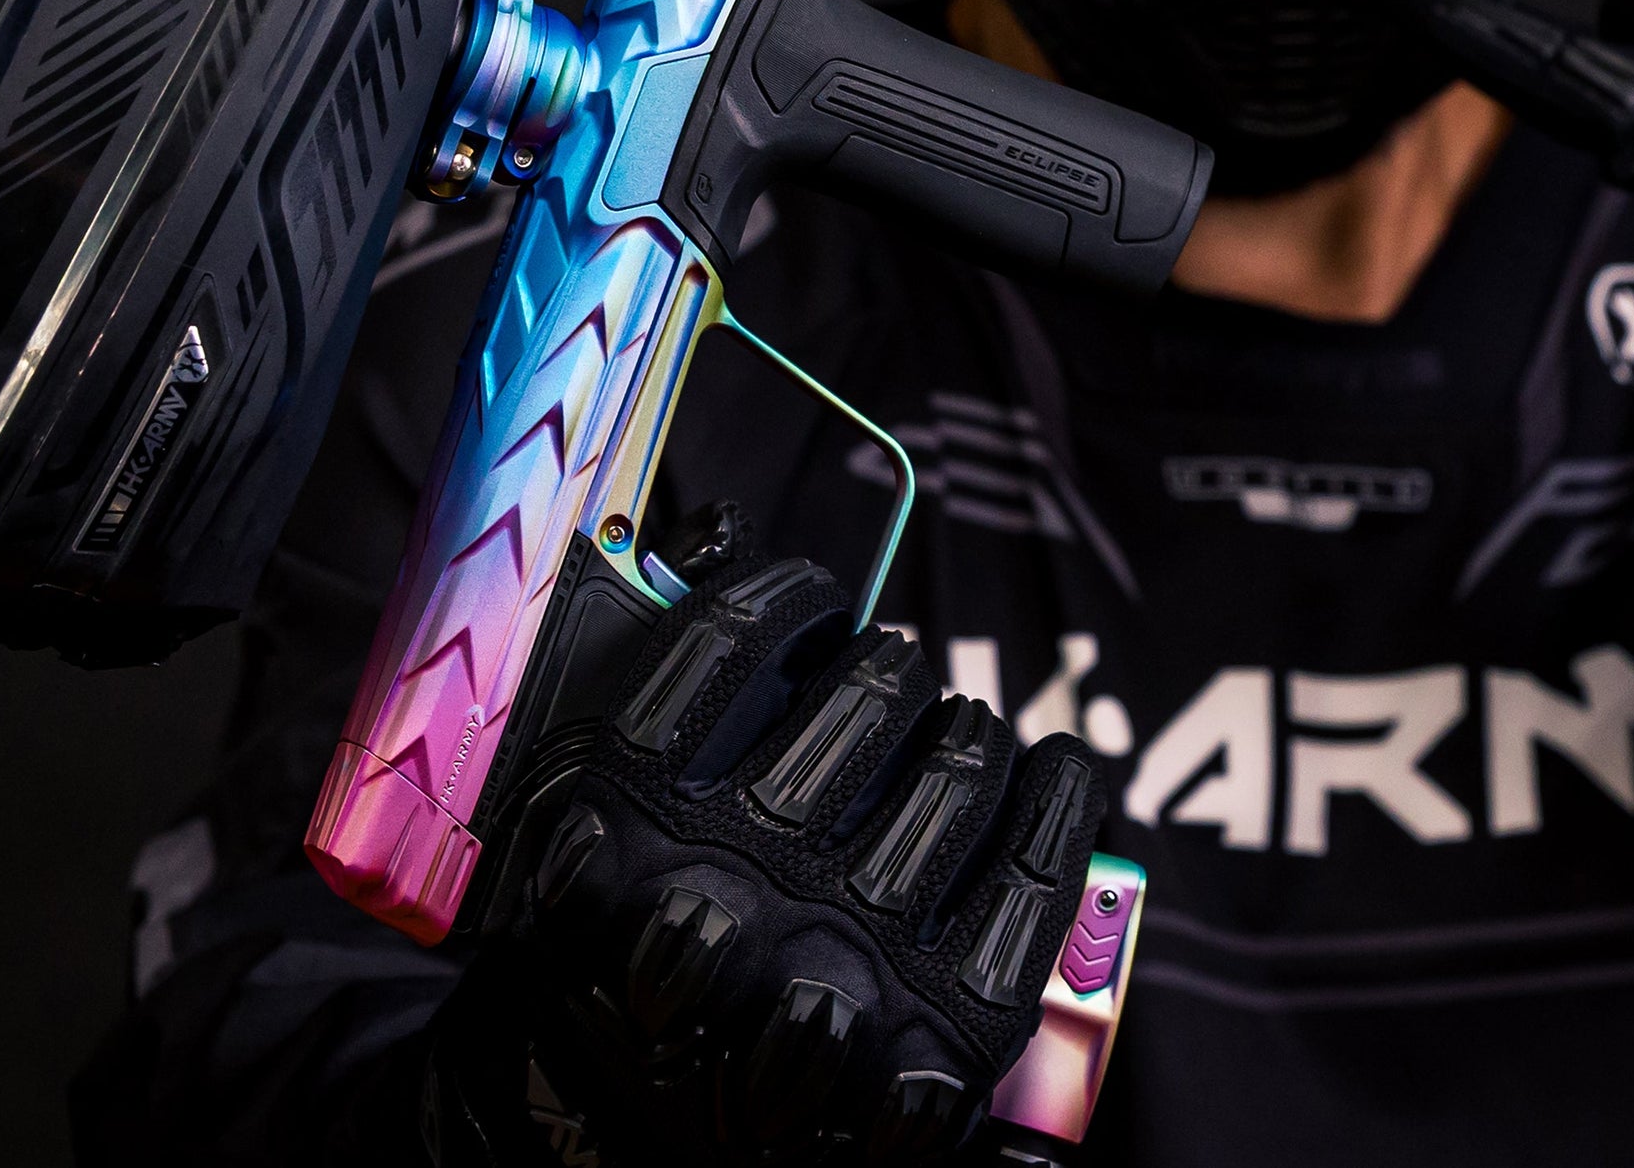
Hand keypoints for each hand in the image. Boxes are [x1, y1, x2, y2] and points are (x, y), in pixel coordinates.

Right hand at [425, 556, 1103, 1167]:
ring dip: (966, 725)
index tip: (815, 597)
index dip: (793, 595)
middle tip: (888, 672)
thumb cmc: (614, 949)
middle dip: (888, 666)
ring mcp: (836, 983)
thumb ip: (636, 657)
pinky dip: (1059, 800)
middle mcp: (723, 904)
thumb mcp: (574, 808)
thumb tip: (726, 527)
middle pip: (865, 697)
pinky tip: (1056, 764)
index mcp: (613, 832)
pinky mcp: (934, 1051)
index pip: (734, 639)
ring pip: (957, 770)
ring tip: (952, 727)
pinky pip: (1034, 880)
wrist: (628, 1144)